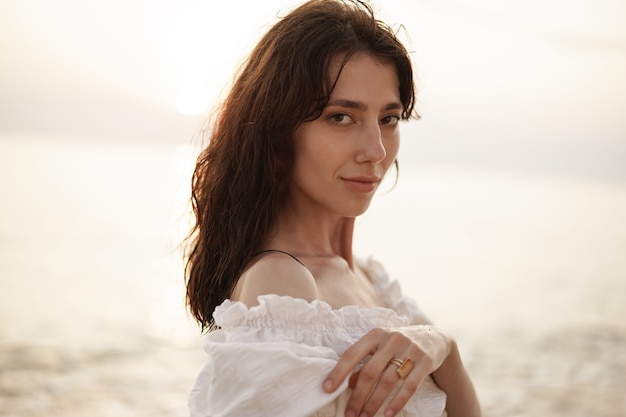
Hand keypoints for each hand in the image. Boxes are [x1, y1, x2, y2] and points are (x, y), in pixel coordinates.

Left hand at [322, 325, 452, 416]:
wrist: (434, 338)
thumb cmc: (398, 345)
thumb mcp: (380, 348)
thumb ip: (365, 362)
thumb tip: (349, 384)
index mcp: (375, 334)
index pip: (352, 353)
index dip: (339, 372)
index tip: (327, 389)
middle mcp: (391, 339)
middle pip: (370, 371)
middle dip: (358, 396)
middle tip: (349, 414)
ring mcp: (409, 350)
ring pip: (388, 381)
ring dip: (375, 402)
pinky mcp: (425, 361)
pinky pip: (409, 386)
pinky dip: (397, 402)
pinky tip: (388, 415)